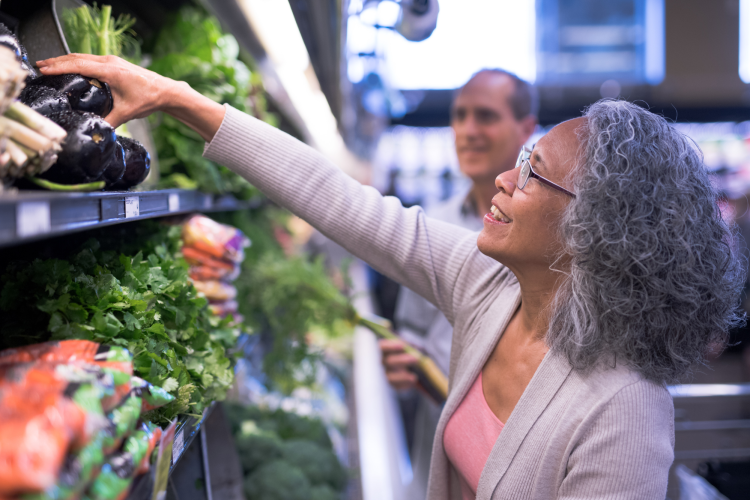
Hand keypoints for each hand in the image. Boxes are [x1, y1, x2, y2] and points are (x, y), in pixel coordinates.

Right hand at [36, 54, 173, 127]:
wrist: (166, 91)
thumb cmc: (149, 99)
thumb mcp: (126, 113)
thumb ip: (109, 122)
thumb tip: (96, 131)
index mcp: (111, 71)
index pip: (79, 65)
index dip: (59, 67)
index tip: (44, 70)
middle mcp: (110, 62)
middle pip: (77, 58)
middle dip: (57, 61)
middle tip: (39, 66)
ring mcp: (112, 60)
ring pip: (83, 57)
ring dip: (66, 60)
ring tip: (49, 65)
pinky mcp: (115, 63)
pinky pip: (91, 59)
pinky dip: (77, 61)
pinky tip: (70, 67)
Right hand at [379, 338, 417, 389]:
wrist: (414, 365)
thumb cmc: (409, 351)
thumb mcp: (410, 345)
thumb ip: (412, 344)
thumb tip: (417, 347)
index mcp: (385, 350)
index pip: (382, 347)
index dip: (390, 347)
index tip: (402, 346)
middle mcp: (383, 362)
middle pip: (388, 362)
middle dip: (402, 360)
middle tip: (416, 358)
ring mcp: (387, 374)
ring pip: (390, 378)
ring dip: (403, 377)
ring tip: (414, 377)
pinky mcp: (393, 384)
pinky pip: (396, 386)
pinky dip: (405, 385)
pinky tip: (413, 382)